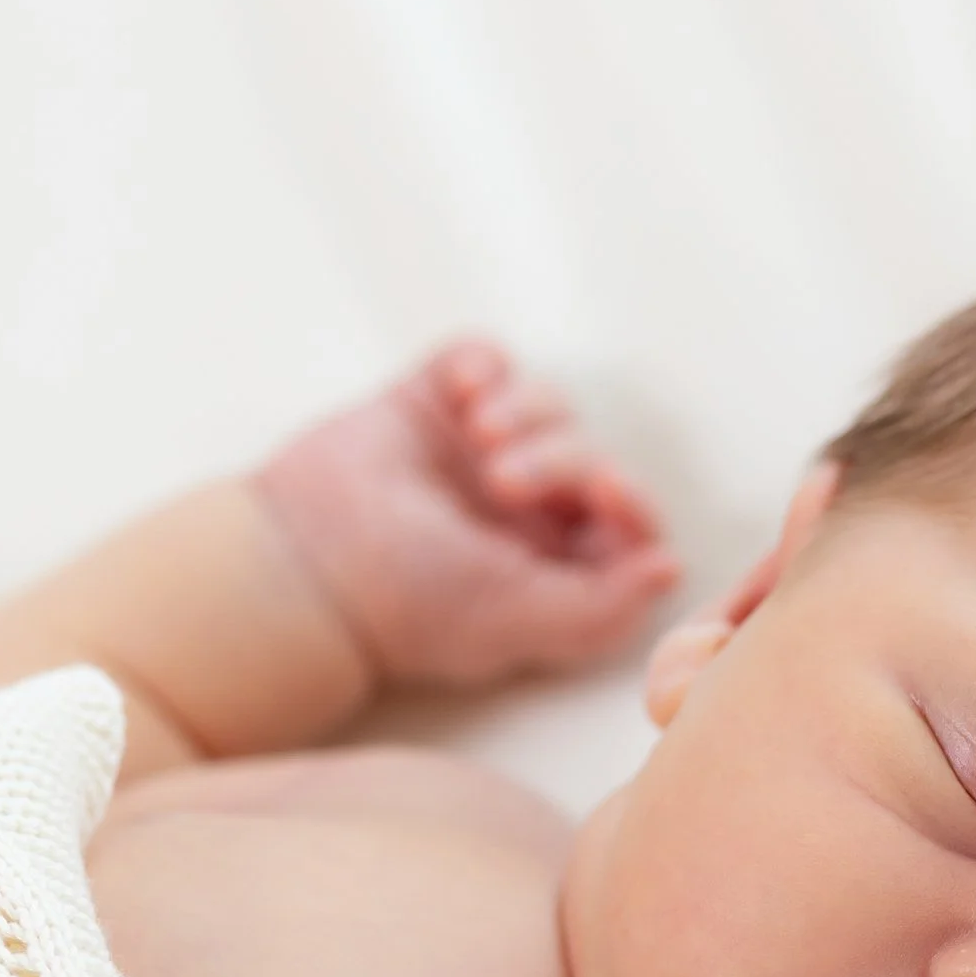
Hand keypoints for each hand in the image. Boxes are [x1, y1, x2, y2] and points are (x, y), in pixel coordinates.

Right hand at [256, 341, 680, 690]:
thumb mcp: (519, 618)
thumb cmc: (407, 603)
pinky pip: (485, 358)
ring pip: (548, 401)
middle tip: (505, 480)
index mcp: (551, 564)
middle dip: (563, 459)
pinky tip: (460, 393)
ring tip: (481, 436)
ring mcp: (475, 451)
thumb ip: (604, 607)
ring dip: (527, 409)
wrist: (304, 559)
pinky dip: (483, 366)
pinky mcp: (432, 401)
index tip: (610, 489)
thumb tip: (672, 569)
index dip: (633, 501)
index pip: (627, 523)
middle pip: (589, 456)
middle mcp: (521, 508)